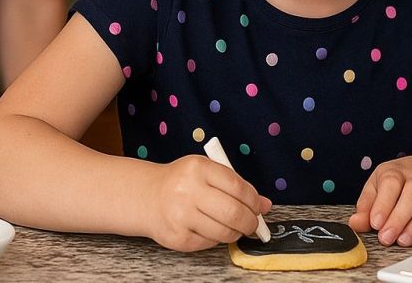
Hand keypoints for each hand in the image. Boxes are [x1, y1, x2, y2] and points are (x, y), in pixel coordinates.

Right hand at [143, 155, 271, 251]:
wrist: (147, 196)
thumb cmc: (181, 183)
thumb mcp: (206, 172)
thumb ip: (235, 185)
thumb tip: (264, 204)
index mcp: (198, 168)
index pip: (238, 187)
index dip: (254, 201)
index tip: (258, 206)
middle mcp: (187, 190)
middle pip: (234, 212)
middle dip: (250, 222)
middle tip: (252, 223)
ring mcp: (181, 215)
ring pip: (225, 232)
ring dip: (235, 233)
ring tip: (232, 227)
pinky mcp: (178, 237)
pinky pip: (210, 243)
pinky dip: (216, 239)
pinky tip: (210, 228)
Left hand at [349, 152, 411, 246]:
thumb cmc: (404, 179)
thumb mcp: (379, 184)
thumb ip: (366, 205)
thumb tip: (355, 223)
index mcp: (397, 171)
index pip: (390, 183)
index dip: (382, 204)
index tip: (375, 223)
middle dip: (398, 219)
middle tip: (385, 238)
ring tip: (401, 240)